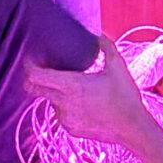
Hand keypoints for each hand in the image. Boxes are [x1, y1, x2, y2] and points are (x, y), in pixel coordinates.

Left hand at [25, 37, 149, 148]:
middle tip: (43, 69)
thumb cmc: (126, 96)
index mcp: (72, 85)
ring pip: (49, 101)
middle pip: (34, 88)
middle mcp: (63, 103)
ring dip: (55, 93)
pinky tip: (82, 103)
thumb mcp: (118, 66)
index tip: (31, 59)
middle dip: (34, 78)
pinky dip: (65, 106)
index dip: (29, 66)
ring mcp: (65, 118)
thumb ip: (105, 46)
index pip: (36, 76)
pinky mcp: (70, 129)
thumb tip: (97, 33)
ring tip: (73, 88)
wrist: (133, 128)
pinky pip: (60, 114)